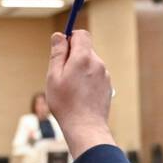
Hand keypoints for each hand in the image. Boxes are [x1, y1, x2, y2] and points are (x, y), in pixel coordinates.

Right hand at [45, 30, 113, 158]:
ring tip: (71, 90)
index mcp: (84, 57)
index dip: (70, 39)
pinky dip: (87, 81)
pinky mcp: (107, 86)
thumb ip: (57, 54)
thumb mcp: (54, 76)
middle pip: (85, 50)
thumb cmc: (66, 104)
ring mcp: (105, 75)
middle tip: (62, 76)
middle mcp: (98, 63)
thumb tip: (59, 36)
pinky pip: (95, 76)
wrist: (86, 128)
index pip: (81, 34)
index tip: (61, 51)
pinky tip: (80, 96)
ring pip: (90, 64)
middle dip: (73, 57)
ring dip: (80, 71)